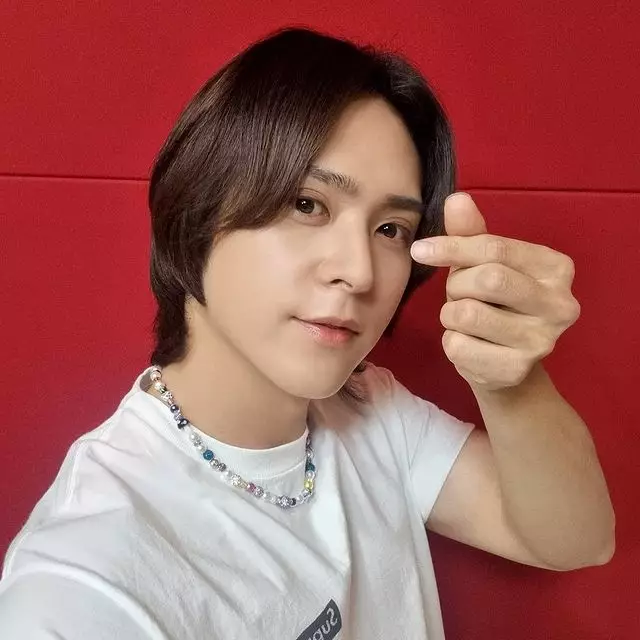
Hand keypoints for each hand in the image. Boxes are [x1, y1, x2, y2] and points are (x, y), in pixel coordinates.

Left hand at [410, 193, 580, 390]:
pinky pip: (457, 346)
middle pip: (487, 279)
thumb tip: (456, 199)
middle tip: (459, 294)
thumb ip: (471, 233)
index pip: (495, 248)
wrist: (507, 365)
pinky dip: (451, 342)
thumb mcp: (484, 264)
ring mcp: (542, 342)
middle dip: (457, 285)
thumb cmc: (494, 305)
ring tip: (466, 320)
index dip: (451, 246)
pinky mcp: (515, 370)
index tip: (420, 249)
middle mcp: (560, 305)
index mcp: (557, 268)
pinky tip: (470, 344)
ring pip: (466, 314)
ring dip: (451, 315)